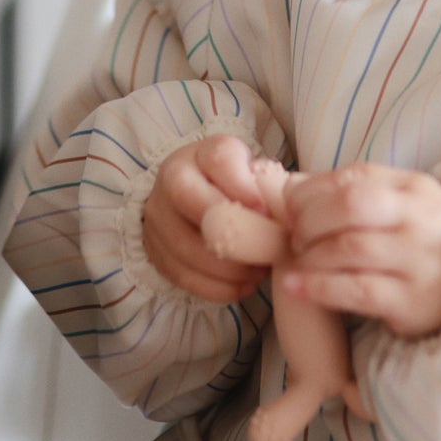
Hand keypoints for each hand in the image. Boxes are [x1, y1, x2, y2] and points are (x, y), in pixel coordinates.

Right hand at [142, 134, 273, 301]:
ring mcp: (157, 216)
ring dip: (228, 268)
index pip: (219, 160)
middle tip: (268, 251)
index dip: (242, 186)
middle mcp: (171, 178)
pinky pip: (181, 276)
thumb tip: (286, 219)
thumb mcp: (254, 175)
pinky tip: (242, 286)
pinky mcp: (154, 250)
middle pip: (191, 202)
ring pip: (185, 246)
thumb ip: (267, 188)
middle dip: (233, 232)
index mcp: (202, 153)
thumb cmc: (237, 187)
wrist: (199, 198)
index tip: (266, 210)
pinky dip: (216, 287)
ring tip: (259, 272)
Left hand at [281, 164, 440, 338]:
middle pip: (350, 206)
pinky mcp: (413, 302)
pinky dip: (317, 287)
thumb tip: (290, 188)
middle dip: (309, 220)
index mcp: (418, 188)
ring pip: (349, 248)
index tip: (292, 208)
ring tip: (298, 260)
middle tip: (296, 236)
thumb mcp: (398, 206)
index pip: (355, 178)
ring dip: (310, 254)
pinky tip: (294, 286)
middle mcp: (424, 221)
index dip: (312, 191)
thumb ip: (351, 191)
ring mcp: (422, 263)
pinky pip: (356, 290)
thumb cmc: (416, 243)